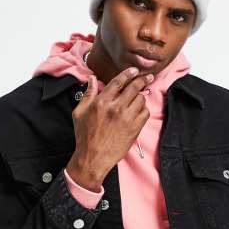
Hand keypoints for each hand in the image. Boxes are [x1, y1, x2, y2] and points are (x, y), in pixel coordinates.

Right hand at [66, 67, 153, 190]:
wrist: (93, 158)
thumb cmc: (85, 136)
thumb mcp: (80, 112)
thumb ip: (88, 94)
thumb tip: (92, 79)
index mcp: (101, 102)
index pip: (118, 82)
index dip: (128, 74)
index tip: (135, 70)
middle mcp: (115, 108)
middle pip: (134, 87)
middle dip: (142, 80)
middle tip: (148, 77)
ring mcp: (126, 118)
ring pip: (141, 99)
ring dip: (140, 97)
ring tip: (137, 100)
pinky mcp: (134, 128)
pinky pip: (145, 113)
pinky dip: (144, 110)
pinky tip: (138, 112)